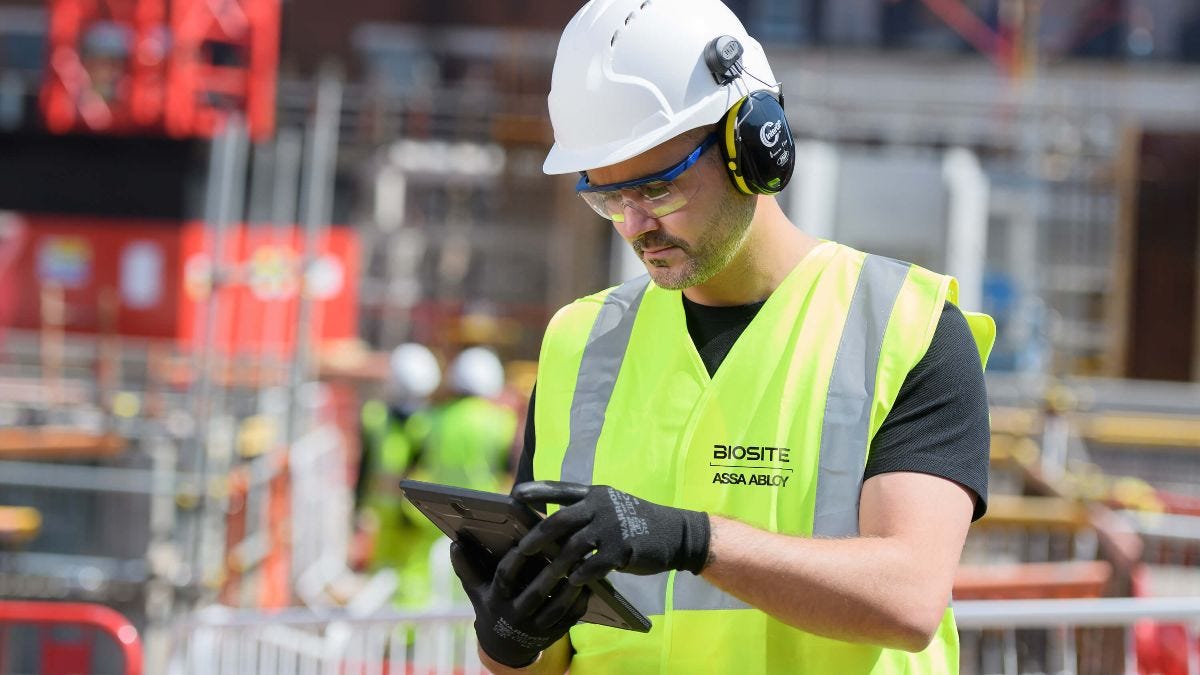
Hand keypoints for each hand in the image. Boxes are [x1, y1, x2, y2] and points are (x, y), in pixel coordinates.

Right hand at [450, 536, 589, 667]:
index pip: (505, 577)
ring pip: (557, 608)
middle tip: (566, 550)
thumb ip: (467, 567)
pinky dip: (580, 603)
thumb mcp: (476, 591)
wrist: (505, 647)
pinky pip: (570, 619)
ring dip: (571, 588)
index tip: (527, 540)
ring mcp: (536, 628)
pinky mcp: (553, 635)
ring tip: (582, 566)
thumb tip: (454, 542)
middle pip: (535, 593)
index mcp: (496, 600)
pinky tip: (589, 586)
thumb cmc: (492, 607)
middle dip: (551, 573)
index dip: (515, 559)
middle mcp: (515, 615)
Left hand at [511, 481, 709, 593]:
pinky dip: (580, 574)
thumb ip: (586, 511)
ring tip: (542, 579)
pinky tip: (572, 583)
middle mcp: (601, 506)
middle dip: (537, 537)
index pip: (560, 489)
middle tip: (520, 551)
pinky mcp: (623, 548)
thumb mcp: (612, 506)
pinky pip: (594, 564)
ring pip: (573, 547)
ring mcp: (612, 526)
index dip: (537, 490)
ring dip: (555, 565)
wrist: (675, 533)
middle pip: (560, 520)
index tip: (515, 494)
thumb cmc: (636, 522)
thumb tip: (553, 527)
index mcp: (595, 493)